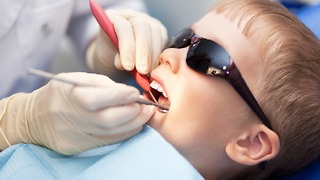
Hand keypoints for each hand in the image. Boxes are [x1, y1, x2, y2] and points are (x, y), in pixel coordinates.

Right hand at [0, 72, 154, 154]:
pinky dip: (124, 134)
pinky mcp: (77, 147)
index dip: (122, 96)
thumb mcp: (77, 79)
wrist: (35, 117)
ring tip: (144, 116)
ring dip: (133, 124)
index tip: (136, 94)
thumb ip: (103, 84)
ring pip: (111, 133)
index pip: (100, 98)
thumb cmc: (60, 93)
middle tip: (147, 107)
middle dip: (133, 113)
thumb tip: (129, 94)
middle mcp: (72, 118)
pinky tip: (133, 126)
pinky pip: (106, 142)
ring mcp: (74, 136)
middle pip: (109, 120)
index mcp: (70, 96)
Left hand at [86, 9, 167, 76]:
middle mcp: (131, 15)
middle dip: (143, 51)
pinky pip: (162, 40)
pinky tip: (154, 68)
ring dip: (152, 56)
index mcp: (113, 17)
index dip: (127, 47)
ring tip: (147, 73)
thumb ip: (115, 57)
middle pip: (142, 27)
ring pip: (155, 33)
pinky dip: (158, 56)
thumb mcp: (105, 56)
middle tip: (142, 71)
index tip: (128, 66)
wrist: (116, 53)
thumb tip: (129, 66)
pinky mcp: (158, 30)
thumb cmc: (108, 54)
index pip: (123, 27)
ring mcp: (147, 21)